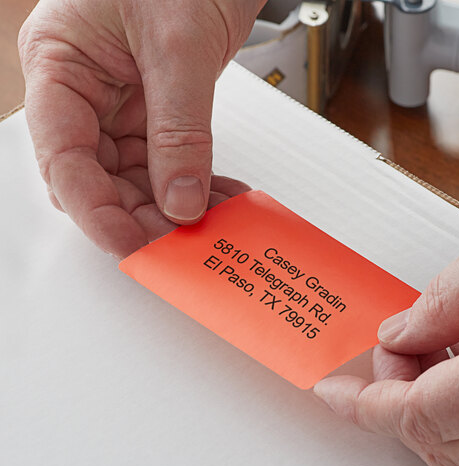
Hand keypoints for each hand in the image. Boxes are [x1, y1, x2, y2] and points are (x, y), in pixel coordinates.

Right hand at [19, 0, 263, 257]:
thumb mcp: (177, 47)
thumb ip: (179, 130)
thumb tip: (180, 199)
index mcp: (60, 65)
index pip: (64, 157)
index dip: (94, 210)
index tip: (131, 244)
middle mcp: (84, 92)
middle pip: (98, 178)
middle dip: (138, 216)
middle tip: (178, 244)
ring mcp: (120, 106)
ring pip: (135, 180)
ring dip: (171, 208)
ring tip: (208, 225)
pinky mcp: (157, 113)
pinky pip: (168, 164)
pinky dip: (194, 186)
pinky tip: (218, 199)